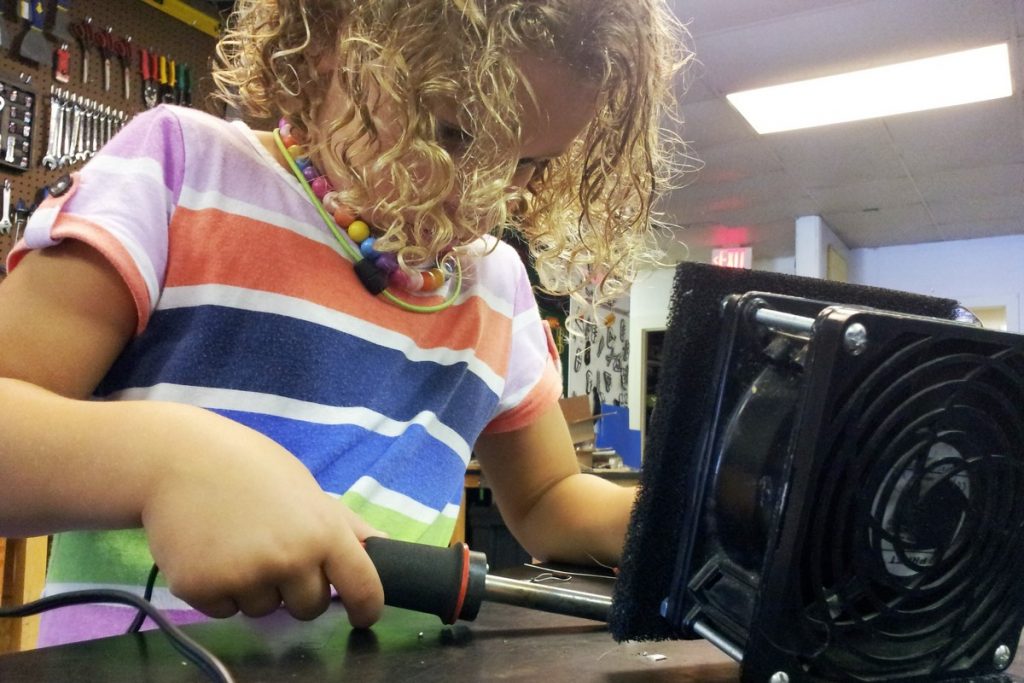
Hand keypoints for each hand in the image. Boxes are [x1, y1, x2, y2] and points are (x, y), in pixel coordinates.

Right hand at [139, 406, 384, 626]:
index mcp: (324, 531)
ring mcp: (246, 576)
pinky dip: (219, 590)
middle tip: (272, 551)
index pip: (361, 586)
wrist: (177, 458)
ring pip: (264, 610)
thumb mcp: (306, 488)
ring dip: (254, 588)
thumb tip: (382, 546)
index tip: (362, 615)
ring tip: (235, 541)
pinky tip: (209, 550)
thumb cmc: (248, 468)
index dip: (367, 607)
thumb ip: (345, 524)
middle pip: (310, 608)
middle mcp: (291, 559)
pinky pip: (224, 610)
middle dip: (297, 591)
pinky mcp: (204, 589)